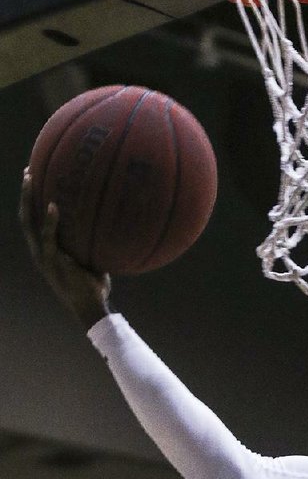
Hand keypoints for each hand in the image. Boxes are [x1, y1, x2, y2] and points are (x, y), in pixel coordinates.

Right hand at [20, 168, 110, 328]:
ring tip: (31, 178)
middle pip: (26, 217)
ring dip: (28, 200)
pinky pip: (48, 238)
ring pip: (29, 223)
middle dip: (25, 194)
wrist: (91, 307)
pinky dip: (49, 222)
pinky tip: (53, 205)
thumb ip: (94, 241)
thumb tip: (112, 221)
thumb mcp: (93, 258)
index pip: (34, 220)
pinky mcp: (52, 262)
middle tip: (28, 170)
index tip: (35, 178)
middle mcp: (40, 251)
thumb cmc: (96, 284)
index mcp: (47, 250)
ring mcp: (43, 256)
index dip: (32, 201)